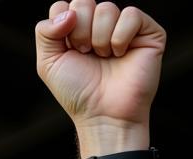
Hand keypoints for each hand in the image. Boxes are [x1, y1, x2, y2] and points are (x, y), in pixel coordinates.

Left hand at [36, 2, 164, 136]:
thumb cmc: (77, 92)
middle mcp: (99, 25)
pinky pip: (131, 15)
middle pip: (82, 2)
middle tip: (86, 55)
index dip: (61, 28)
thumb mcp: (48, 64)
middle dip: (79, 32)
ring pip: (106, 8)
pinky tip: (121, 55)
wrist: (103, 114)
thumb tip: (68, 12)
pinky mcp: (147, 31)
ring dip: (99, 39)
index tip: (68, 52)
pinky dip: (120, 38)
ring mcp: (123, 26)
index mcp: (76, 30)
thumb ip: (44, 32)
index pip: (63, 7)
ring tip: (104, 58)